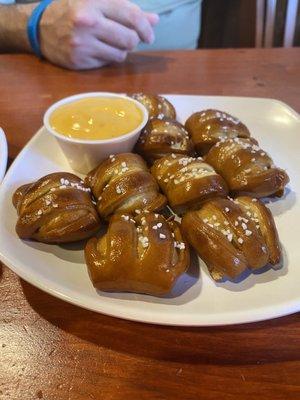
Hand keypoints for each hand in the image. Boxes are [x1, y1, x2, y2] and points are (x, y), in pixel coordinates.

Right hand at [39, 0, 158, 69]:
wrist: (38, 28)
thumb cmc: (71, 11)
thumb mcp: (96, 2)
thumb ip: (126, 10)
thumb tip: (154, 20)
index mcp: (93, 2)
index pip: (131, 16)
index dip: (145, 27)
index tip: (150, 35)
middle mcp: (88, 23)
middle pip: (129, 39)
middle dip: (133, 41)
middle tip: (129, 39)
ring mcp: (83, 44)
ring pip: (120, 55)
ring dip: (120, 51)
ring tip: (109, 43)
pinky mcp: (79, 61)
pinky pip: (106, 63)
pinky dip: (106, 58)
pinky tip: (96, 50)